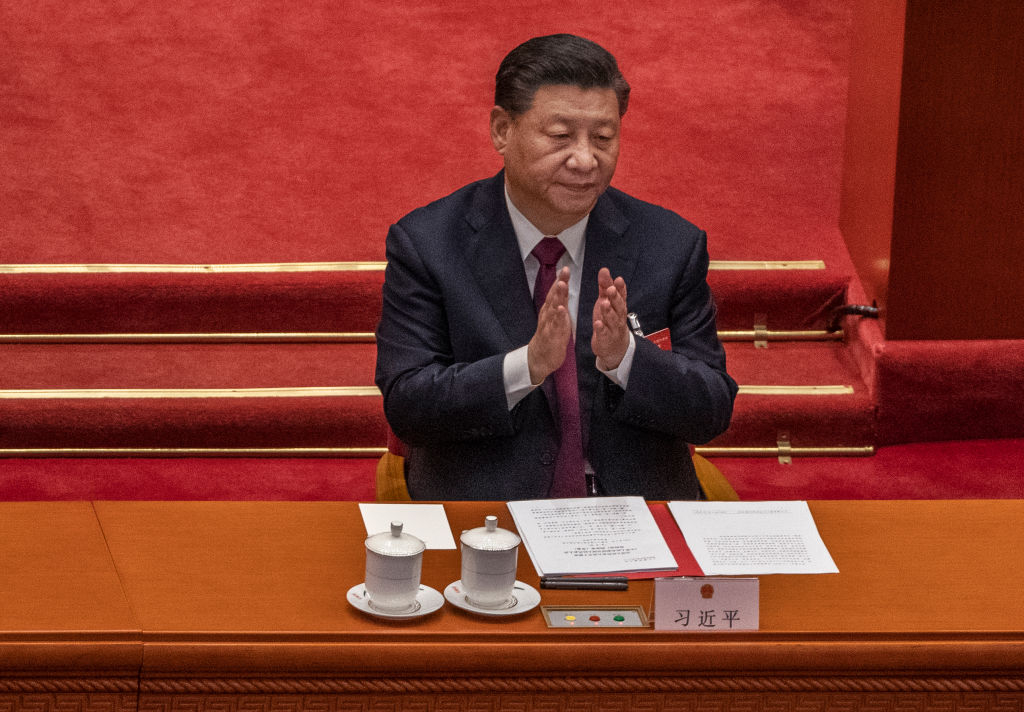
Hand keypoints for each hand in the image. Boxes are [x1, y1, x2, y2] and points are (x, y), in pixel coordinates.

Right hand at [527, 267, 571, 384]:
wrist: (540, 357)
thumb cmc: (550, 336)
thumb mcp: (555, 317)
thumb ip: (558, 303)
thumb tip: (561, 288)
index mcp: (550, 310)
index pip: (555, 292)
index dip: (560, 280)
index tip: (565, 268)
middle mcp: (548, 314)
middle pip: (554, 296)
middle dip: (559, 283)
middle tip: (564, 270)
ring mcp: (549, 324)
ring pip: (554, 307)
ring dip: (558, 296)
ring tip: (562, 284)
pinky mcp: (552, 335)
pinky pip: (555, 325)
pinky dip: (559, 317)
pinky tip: (562, 309)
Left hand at [591, 267, 629, 370]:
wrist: (614, 346)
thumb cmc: (609, 321)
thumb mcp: (606, 301)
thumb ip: (605, 287)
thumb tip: (604, 270)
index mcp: (618, 306)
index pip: (621, 295)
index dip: (621, 288)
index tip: (618, 279)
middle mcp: (618, 316)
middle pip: (619, 306)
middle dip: (615, 298)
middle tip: (611, 289)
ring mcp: (613, 328)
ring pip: (612, 319)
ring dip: (608, 311)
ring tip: (604, 303)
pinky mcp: (606, 338)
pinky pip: (604, 333)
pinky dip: (601, 328)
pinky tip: (598, 323)